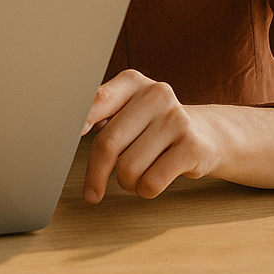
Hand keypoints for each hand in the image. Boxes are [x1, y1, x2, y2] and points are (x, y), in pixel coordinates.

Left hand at [80, 69, 223, 201]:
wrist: (209, 134)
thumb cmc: (155, 126)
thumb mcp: (130, 109)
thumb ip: (101, 113)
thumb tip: (66, 130)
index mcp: (133, 82)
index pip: (98, 100)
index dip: (79, 121)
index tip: (64, 138)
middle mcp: (156, 95)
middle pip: (108, 143)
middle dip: (96, 173)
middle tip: (91, 192)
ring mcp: (176, 119)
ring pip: (128, 168)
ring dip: (126, 183)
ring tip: (135, 177)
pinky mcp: (192, 146)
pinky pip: (151, 182)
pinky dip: (145, 190)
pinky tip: (150, 182)